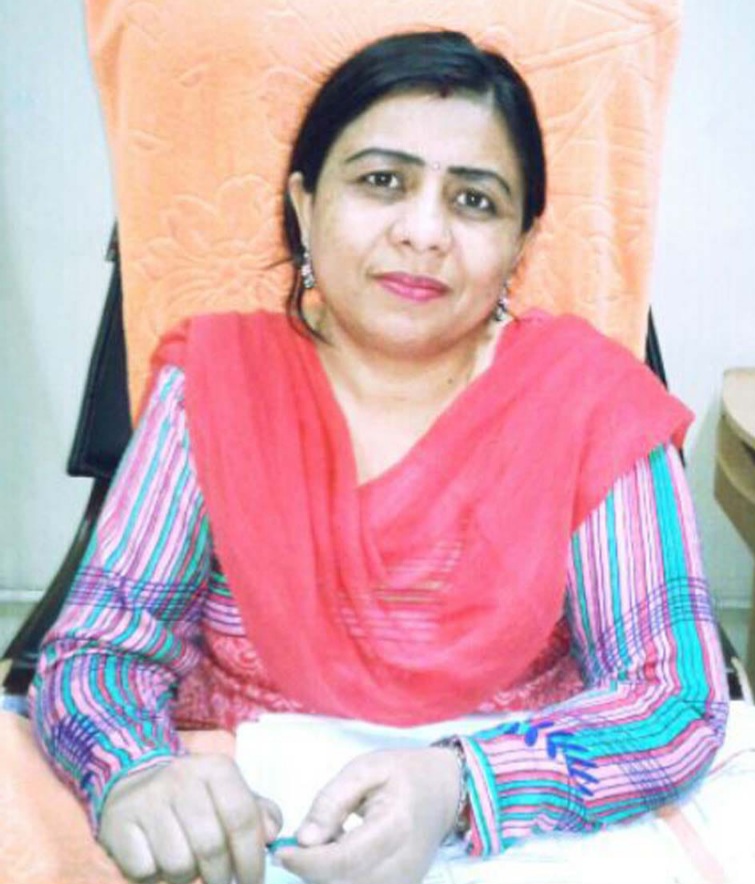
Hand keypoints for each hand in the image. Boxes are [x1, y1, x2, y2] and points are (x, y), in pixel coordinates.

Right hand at [98, 754, 281, 883]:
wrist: (135, 782)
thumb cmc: (195, 797)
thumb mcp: (230, 794)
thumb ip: (259, 814)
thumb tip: (272, 835)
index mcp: (216, 769)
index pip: (242, 818)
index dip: (251, 859)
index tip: (253, 882)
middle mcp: (181, 778)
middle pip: (211, 847)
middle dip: (221, 877)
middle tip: (221, 881)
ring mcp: (148, 799)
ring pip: (179, 864)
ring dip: (187, 877)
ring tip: (187, 864)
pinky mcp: (119, 823)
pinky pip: (146, 871)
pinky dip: (155, 876)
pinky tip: (157, 858)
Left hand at [276, 747, 460, 883]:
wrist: (443, 791)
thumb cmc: (402, 774)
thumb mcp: (365, 769)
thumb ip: (332, 800)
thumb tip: (304, 838)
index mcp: (396, 826)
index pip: (344, 861)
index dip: (307, 862)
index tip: (281, 850)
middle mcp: (403, 865)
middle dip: (311, 868)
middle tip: (302, 840)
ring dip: (325, 875)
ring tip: (326, 841)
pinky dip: (340, 877)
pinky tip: (340, 852)